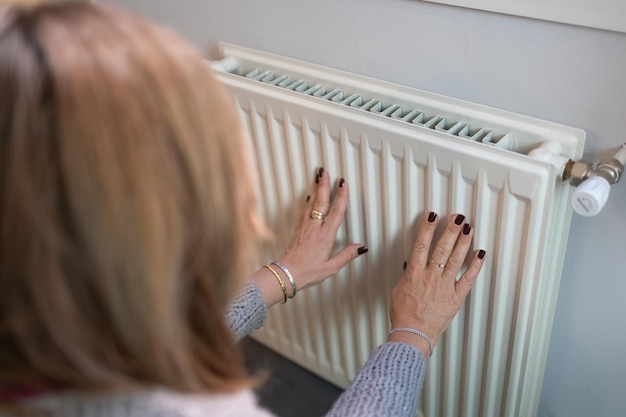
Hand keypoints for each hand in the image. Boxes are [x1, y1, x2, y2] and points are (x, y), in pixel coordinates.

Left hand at [251, 167, 365, 305]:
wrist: (286, 273)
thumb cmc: (308, 272)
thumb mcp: (331, 267)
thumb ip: (347, 255)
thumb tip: (361, 247)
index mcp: (325, 236)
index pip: (336, 212)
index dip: (341, 197)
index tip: (343, 184)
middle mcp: (315, 228)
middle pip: (321, 202)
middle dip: (324, 185)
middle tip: (325, 170)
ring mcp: (305, 227)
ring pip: (311, 203)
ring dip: (315, 189)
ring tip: (317, 176)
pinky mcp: (297, 229)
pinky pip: (304, 211)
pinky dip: (308, 201)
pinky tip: (309, 196)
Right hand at [388, 212, 485, 356]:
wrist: (413, 334)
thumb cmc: (404, 315)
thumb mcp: (399, 290)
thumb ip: (407, 275)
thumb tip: (411, 265)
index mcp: (415, 273)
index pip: (421, 245)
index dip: (427, 228)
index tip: (432, 216)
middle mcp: (431, 277)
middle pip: (442, 248)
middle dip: (450, 230)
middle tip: (458, 217)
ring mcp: (445, 286)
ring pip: (456, 259)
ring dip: (463, 242)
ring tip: (469, 228)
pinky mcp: (456, 297)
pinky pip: (468, 279)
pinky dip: (475, 266)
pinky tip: (480, 254)